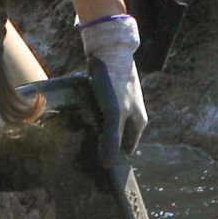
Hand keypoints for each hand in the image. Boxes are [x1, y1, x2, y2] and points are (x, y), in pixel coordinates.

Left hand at [79, 14, 147, 165]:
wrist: (110, 51)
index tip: (96, 168)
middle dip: (104, 146)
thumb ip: (112, 140)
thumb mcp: (114, 115)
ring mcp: (122, 103)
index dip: (114, 160)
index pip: (127, 151)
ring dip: (96, 132)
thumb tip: (108, 165)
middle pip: (118, 138)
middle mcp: (132, 114)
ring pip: (109, 125)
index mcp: (138, 122)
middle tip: (84, 153)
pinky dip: (92, 118)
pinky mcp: (110, 94)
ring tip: (79, 137)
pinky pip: (101, 113)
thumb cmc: (114, 84)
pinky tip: (79, 119)